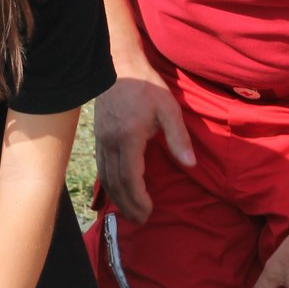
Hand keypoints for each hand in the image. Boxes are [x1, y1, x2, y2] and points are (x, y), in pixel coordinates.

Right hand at [92, 62, 194, 223]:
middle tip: (140, 221)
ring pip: (105, 178)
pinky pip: (101, 168)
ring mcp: (101, 141)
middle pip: (116, 183)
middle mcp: (110, 143)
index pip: (130, 177)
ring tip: (129, 213)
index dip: (138, 198)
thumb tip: (190, 163)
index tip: (149, 211)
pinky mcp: (98, 138)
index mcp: (129, 138)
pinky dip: (109, 185)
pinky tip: (117, 192)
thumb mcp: (168, 108)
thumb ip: (178, 138)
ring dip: (117, 198)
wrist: (117, 66)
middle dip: (128, 205)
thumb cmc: (145, 86)